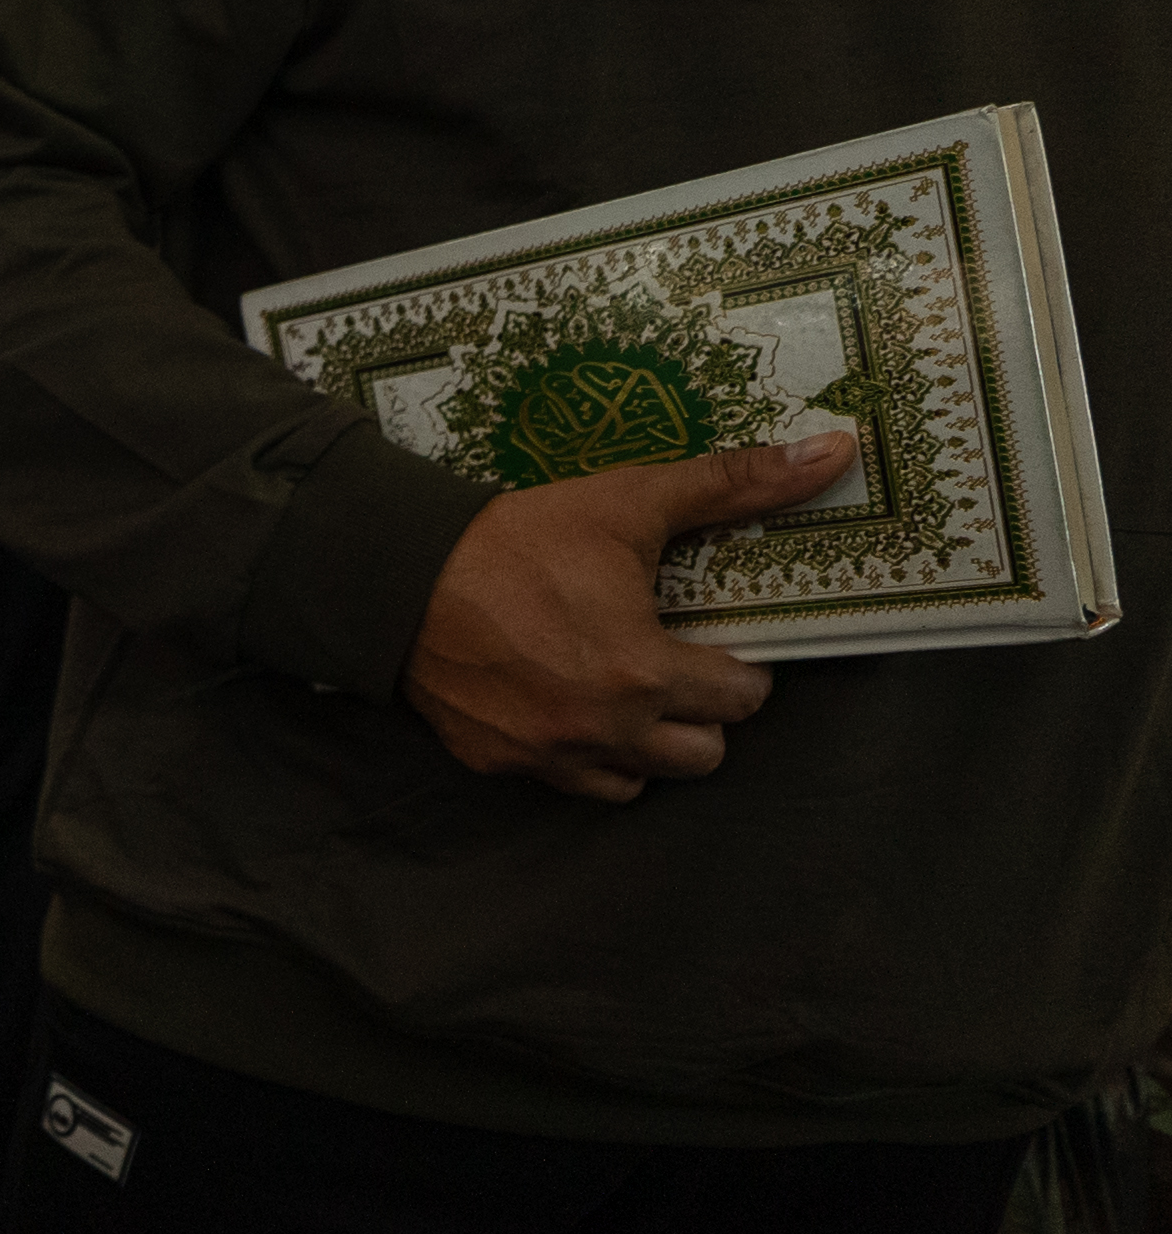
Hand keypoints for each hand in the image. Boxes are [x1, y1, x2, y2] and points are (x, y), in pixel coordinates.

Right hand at [400, 432, 851, 801]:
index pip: (742, 700)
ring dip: (645, 749)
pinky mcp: (498, 763)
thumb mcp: (630, 502)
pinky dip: (577, 756)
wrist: (399, 575)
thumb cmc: (520, 539)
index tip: (717, 644)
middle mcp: (605, 731)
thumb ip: (735, 484)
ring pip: (635, 783)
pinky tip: (564, 709)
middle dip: (701, 718)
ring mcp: (548, 756)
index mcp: (646, 674)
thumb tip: (835, 450)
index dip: (740, 669)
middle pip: (700, 757)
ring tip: (626, 700)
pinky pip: (564, 782)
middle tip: (676, 672)